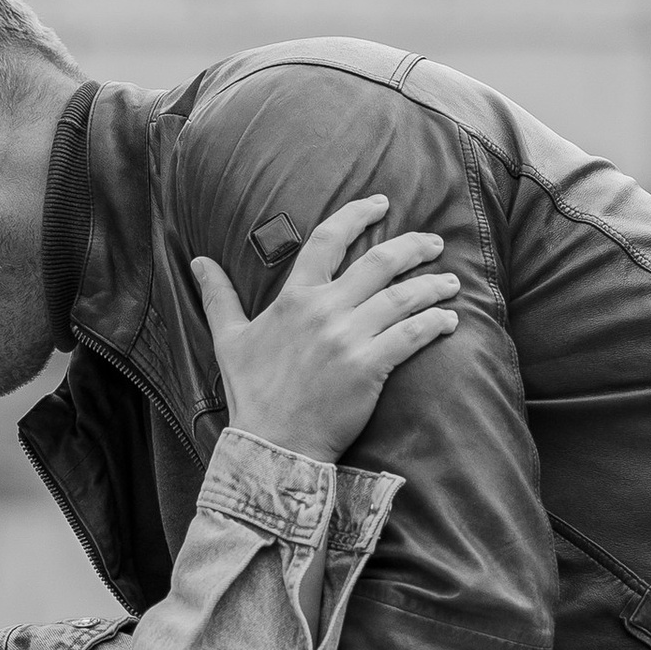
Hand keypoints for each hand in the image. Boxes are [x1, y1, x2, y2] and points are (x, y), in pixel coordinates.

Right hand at [194, 193, 460, 462]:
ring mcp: (348, 338)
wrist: (273, 445)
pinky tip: (450, 320)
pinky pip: (412, 334)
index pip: (328, 240)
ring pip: (403, 297)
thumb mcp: (228, 340)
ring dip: (434, 285)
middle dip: (413, 247)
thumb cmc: (252, 395)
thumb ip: (219, 297)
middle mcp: (323, 310)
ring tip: (451, 283)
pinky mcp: (369, 367)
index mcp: (294, 298)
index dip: (358, 215)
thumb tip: (199, 262)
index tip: (382, 204)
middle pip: (379, 262)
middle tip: (433, 242)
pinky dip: (435, 323)